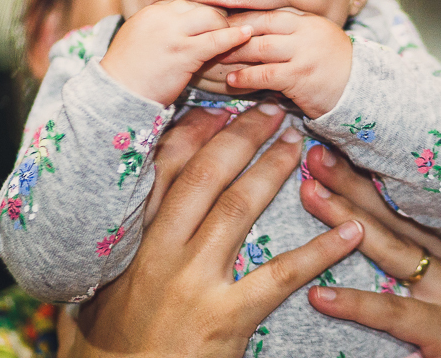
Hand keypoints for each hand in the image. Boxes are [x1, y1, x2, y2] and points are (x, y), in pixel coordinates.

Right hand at [64, 104, 364, 357]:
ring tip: (300, 145)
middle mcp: (159, 252)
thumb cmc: (103, 348)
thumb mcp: (92, 291)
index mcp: (129, 240)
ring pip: (237, 208)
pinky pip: (279, 276)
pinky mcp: (225, 317)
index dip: (193, 132)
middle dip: (239, 135)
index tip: (218, 107)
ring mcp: (193, 282)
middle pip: (203, 175)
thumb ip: (109, 252)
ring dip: (273, 171)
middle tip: (270, 110)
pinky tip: (347, 233)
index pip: (162, 170)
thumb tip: (106, 218)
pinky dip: (318, 252)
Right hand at [100, 0, 251, 104]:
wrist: (116, 93)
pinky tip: (247, 36)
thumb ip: (159, 28)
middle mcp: (162, 16)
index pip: (187, 4)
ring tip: (241, 36)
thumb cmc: (128, 73)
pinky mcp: (184, 52)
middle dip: (217, 19)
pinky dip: (234, 37)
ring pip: (212, 18)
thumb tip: (181, 28)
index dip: (202, 16)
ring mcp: (173, 33)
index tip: (212, 26)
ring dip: (227, 28)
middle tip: (228, 32)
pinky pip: (216, 40)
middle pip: (202, 8)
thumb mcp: (139, 38)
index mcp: (151, 11)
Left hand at [222, 8, 352, 117]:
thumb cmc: (334, 66)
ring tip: (217, 60)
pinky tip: (233, 80)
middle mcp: (304, 32)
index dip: (242, 20)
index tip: (222, 26)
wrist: (361, 89)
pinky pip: (266, 74)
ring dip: (235, 54)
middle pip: (260, 28)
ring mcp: (303, 53)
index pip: (267, 15)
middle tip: (211, 41)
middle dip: (233, 35)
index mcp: (306, 20)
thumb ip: (292, 33)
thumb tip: (256, 30)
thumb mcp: (315, 40)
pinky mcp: (300, 76)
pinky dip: (246, 76)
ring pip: (260, 48)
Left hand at [300, 144, 440, 357]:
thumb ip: (410, 267)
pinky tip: (320, 295)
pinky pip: (393, 312)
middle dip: (352, 184)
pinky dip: (354, 302)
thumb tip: (355, 232)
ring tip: (311, 196)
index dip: (365, 178)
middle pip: (395, 217)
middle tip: (314, 157)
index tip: (329, 150)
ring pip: (393, 251)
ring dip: (347, 221)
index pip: (403, 207)